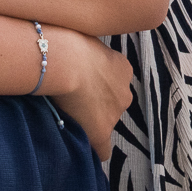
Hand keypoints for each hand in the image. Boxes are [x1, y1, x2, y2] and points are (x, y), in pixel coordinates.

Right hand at [48, 30, 133, 160]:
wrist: (66, 63)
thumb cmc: (71, 43)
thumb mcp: (87, 40)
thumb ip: (91, 53)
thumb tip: (80, 53)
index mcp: (123, 69)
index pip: (116, 85)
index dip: (100, 88)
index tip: (85, 87)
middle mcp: (125, 93)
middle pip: (113, 105)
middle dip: (98, 105)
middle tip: (75, 101)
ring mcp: (114, 114)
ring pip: (106, 123)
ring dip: (93, 122)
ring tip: (70, 117)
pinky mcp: (101, 131)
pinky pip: (103, 150)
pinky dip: (94, 149)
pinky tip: (82, 149)